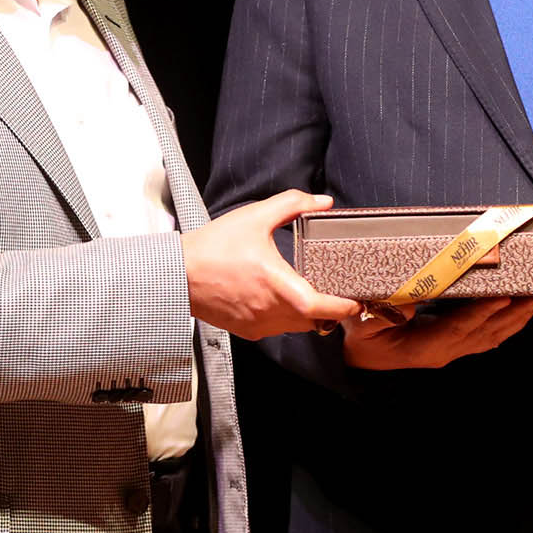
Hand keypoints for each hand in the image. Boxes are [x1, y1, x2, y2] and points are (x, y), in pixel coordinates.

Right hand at [180, 189, 361, 339]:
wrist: (175, 274)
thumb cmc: (213, 247)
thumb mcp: (255, 217)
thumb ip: (292, 204)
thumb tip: (322, 201)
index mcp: (278, 286)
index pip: (323, 308)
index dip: (345, 307)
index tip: (357, 300)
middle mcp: (270, 311)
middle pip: (315, 321)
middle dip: (329, 309)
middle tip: (339, 291)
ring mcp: (258, 325)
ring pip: (297, 327)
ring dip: (308, 314)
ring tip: (311, 292)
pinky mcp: (246, 331)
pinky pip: (277, 329)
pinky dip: (285, 318)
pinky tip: (280, 298)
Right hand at [343, 295, 532, 369]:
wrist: (363, 358)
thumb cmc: (364, 338)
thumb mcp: (364, 324)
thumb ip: (381, 313)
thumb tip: (407, 299)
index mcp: (424, 347)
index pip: (459, 328)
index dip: (482, 312)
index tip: (503, 296)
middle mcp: (444, 351)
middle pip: (485, 332)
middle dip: (513, 313)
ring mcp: (452, 351)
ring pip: (492, 335)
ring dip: (518, 318)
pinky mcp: (456, 346)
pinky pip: (487, 336)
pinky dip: (508, 323)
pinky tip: (522, 311)